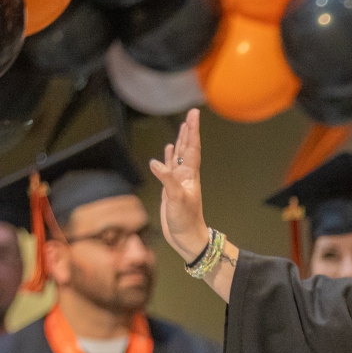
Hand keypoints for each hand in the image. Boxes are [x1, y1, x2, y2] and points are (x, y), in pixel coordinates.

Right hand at [149, 108, 208, 261]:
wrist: (187, 238)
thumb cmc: (185, 221)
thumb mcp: (176, 200)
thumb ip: (167, 181)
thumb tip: (156, 162)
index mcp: (189, 176)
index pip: (192, 148)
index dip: (192, 131)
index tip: (194, 114)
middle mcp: (186, 176)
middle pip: (187, 148)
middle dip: (188, 131)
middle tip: (191, 114)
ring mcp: (178, 181)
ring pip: (179, 156)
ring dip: (180, 141)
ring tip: (182, 127)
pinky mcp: (171, 188)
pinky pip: (170, 168)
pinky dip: (170, 157)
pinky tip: (169, 150)